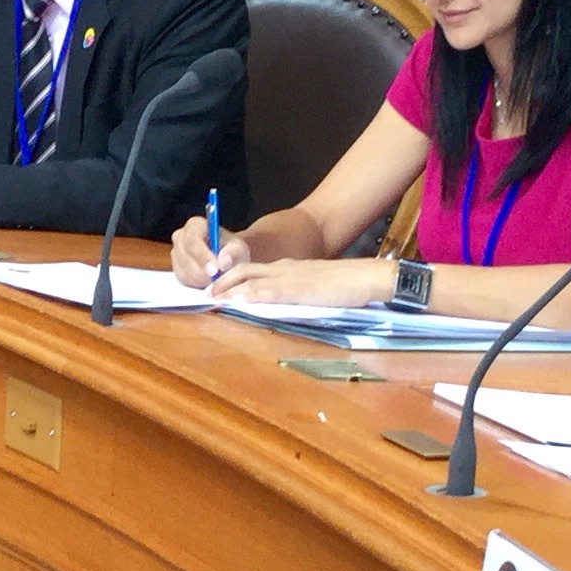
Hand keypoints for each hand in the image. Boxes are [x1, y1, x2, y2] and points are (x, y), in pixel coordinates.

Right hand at [169, 216, 249, 289]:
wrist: (225, 259)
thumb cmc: (231, 250)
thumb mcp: (238, 248)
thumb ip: (232, 253)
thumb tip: (223, 262)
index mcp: (195, 224)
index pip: (193, 240)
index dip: (202, 256)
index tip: (215, 270)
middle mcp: (181, 236)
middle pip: (185, 256)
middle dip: (201, 271)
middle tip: (216, 280)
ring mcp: (176, 252)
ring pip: (183, 269)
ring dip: (200, 279)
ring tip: (215, 280)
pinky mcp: (176, 267)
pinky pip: (182, 278)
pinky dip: (195, 283)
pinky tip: (207, 282)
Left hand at [208, 254, 393, 309]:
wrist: (365, 276)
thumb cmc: (344, 284)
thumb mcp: (313, 285)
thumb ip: (295, 290)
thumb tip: (279, 301)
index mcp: (287, 268)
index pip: (251, 270)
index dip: (230, 278)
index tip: (215, 288)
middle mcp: (284, 270)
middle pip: (244, 272)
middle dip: (222, 282)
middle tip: (205, 294)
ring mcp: (291, 278)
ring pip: (252, 280)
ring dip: (229, 289)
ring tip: (212, 298)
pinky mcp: (299, 290)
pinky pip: (270, 292)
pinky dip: (251, 296)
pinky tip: (239, 301)